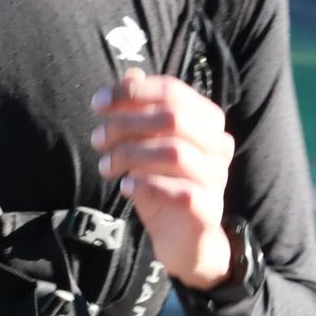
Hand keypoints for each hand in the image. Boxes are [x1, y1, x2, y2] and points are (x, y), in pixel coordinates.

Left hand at [90, 69, 235, 288]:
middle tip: (97, 139)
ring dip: (131, 154)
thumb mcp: (147, 145)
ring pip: (174, 152)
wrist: (184, 240)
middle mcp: (218, 145)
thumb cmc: (163, 185)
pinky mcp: (207, 209)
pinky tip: (126, 186)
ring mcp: (217, 177)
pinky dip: (147, 185)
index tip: (97, 104)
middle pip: (172, 118)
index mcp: (207, 121)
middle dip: (126, 123)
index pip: (172, 91)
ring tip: (106, 166)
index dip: (132, 92)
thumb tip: (130, 75)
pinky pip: (179, 191)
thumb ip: (141, 110)